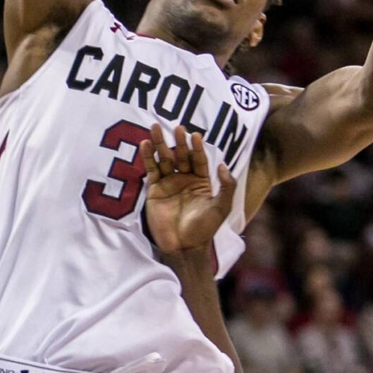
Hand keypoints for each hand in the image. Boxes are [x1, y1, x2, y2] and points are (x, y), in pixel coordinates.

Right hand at [142, 124, 234, 254]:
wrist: (184, 246)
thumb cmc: (204, 228)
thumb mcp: (221, 208)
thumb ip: (226, 186)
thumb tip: (222, 164)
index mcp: (202, 182)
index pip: (199, 160)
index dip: (197, 148)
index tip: (195, 135)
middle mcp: (185, 180)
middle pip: (181, 155)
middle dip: (178, 142)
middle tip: (176, 127)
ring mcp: (169, 183)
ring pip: (164, 159)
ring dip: (160, 143)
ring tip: (155, 127)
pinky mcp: (155, 189)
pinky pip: (152, 170)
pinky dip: (148, 157)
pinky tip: (145, 144)